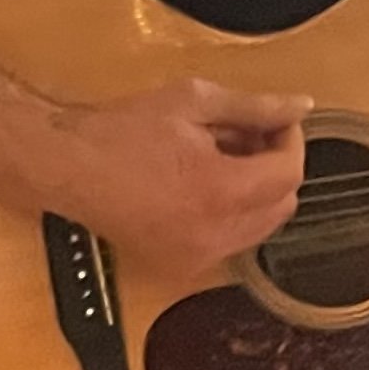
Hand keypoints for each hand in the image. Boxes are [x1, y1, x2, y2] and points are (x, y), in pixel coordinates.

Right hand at [24, 77, 309, 275]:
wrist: (68, 166)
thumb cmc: (123, 129)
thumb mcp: (194, 102)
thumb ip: (255, 106)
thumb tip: (301, 106)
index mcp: (220, 191)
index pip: (289, 174)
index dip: (290, 142)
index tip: (275, 122)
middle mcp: (214, 234)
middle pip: (283, 205)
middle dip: (275, 167)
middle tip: (248, 137)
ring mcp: (197, 257)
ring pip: (261, 227)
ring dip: (257, 193)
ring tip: (222, 158)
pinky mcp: (181, 267)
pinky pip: (231, 243)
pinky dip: (232, 216)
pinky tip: (204, 186)